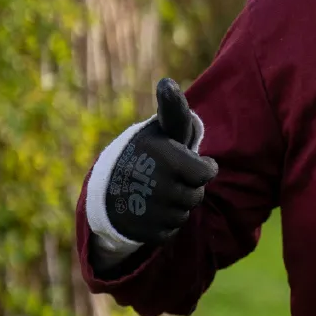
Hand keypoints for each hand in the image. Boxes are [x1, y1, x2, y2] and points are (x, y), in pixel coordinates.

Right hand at [105, 78, 218, 244]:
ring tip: (158, 191)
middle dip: (188, 186)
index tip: (193, 163)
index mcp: (164, 157)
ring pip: (185, 213)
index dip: (204, 169)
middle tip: (170, 177)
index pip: (206, 173)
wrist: (109, 187)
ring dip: (177, 204)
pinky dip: (166, 222)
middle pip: (197, 195)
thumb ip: (173, 110)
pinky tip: (151, 209)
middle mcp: (156, 185)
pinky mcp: (145, 232)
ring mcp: (149, 211)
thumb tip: (166, 82)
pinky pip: (172, 231)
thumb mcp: (161, 129)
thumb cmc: (148, 153)